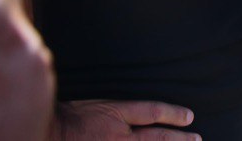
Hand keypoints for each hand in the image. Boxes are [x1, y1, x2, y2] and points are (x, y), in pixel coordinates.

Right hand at [52, 99, 197, 139]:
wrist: (44, 134)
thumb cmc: (65, 118)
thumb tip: (136, 114)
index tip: (189, 117)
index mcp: (115, 115)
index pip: (152, 112)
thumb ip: (116, 110)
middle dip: (180, 139)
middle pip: (157, 138)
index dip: (173, 114)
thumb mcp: (93, 105)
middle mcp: (119, 136)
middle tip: (197, 139)